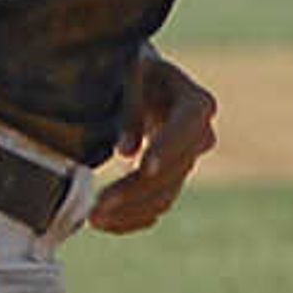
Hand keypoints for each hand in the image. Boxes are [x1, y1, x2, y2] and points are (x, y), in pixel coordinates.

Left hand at [88, 45, 219, 233]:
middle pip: (172, 170)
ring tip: (92, 219)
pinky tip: (105, 223)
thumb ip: (130, 106)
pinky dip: (132, 218)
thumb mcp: (130, 73)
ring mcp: (187, 162)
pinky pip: (157, 206)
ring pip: (165, 196)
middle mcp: (199, 136)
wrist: (140, 80)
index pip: (186, 128)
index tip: (141, 165)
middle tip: (97, 206)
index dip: (166, 147)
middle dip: (134, 190)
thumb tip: (127, 151)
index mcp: (195, 103)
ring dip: (130, 211)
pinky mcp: (171, 180)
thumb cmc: (131, 69)